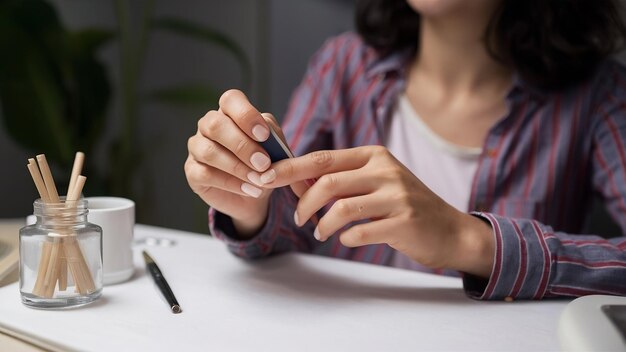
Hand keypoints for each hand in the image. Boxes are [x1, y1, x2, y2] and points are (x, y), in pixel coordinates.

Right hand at [185, 89, 279, 236]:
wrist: (255, 191)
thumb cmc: (265, 162)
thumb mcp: (276, 148)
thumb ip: (274, 138)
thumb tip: (267, 138)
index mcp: (229, 112)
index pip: (230, 100)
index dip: (246, 115)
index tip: (264, 135)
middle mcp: (208, 125)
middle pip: (216, 125)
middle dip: (242, 145)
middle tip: (264, 163)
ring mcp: (197, 147)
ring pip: (209, 151)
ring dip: (238, 167)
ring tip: (259, 180)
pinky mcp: (192, 171)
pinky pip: (205, 174)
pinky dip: (231, 183)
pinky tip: (249, 189)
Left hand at [258, 146, 494, 276]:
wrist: (450, 231)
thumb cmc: (404, 206)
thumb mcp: (376, 183)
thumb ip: (341, 180)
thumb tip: (294, 181)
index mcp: (374, 155)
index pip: (323, 158)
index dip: (290, 168)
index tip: (266, 177)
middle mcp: (385, 170)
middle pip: (327, 181)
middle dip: (303, 203)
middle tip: (299, 219)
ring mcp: (397, 196)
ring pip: (340, 208)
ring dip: (322, 224)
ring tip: (320, 233)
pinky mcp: (404, 222)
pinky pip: (359, 231)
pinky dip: (346, 238)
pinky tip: (348, 239)